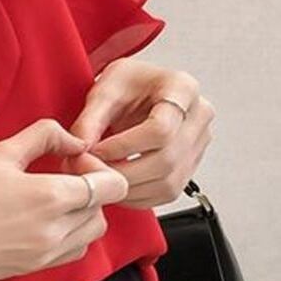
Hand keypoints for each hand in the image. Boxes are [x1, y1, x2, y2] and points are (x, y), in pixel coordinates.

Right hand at [0, 119, 128, 280]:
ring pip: (88, 237)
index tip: (69, 160)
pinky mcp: (27, 271)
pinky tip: (35, 221)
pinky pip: (66, 255)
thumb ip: (45, 137)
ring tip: (47, 201)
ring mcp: (42, 257)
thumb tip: (72, 139)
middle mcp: (54, 233)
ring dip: (80, 216)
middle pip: (103, 212)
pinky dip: (65, 237)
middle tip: (57, 176)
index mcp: (52, 199)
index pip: (113, 186)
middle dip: (90, 192)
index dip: (98, 167)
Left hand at [68, 58, 215, 209]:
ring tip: (102, 178)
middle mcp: (199, 116)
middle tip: (93, 172)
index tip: (95, 151)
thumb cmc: (127, 84)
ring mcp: (199, 143)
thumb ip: (90, 120)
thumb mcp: (104, 90)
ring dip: (129, 189)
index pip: (160, 129)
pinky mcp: (190, 165)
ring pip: (168, 183)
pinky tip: (117, 184)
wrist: (140, 90)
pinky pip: (167, 193)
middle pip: (166, 160)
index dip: (123, 146)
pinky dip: (137, 196)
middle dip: (123, 172)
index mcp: (183, 88)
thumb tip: (81, 151)